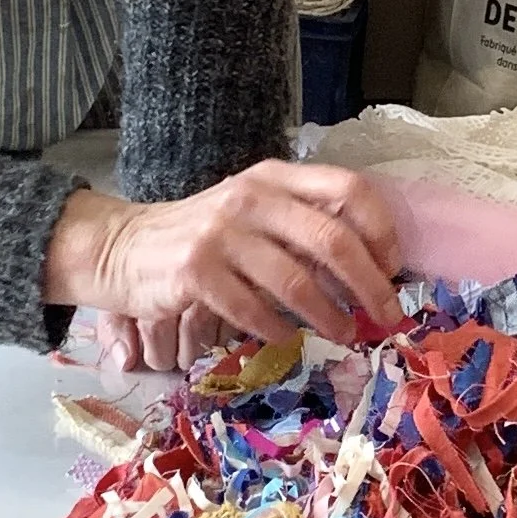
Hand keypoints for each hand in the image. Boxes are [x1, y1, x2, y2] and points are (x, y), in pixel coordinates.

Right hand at [44, 162, 405, 372]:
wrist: (123, 248)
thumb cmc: (205, 237)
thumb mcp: (255, 215)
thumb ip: (303, 228)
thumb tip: (370, 270)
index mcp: (274, 177)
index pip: (349, 190)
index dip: (381, 231)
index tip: (393, 268)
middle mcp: (251, 198)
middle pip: (333, 240)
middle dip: (370, 286)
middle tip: (388, 316)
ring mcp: (221, 234)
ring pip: (296, 281)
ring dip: (331, 316)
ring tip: (347, 335)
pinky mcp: (196, 273)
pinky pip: (254, 311)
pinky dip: (280, 331)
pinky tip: (289, 340)